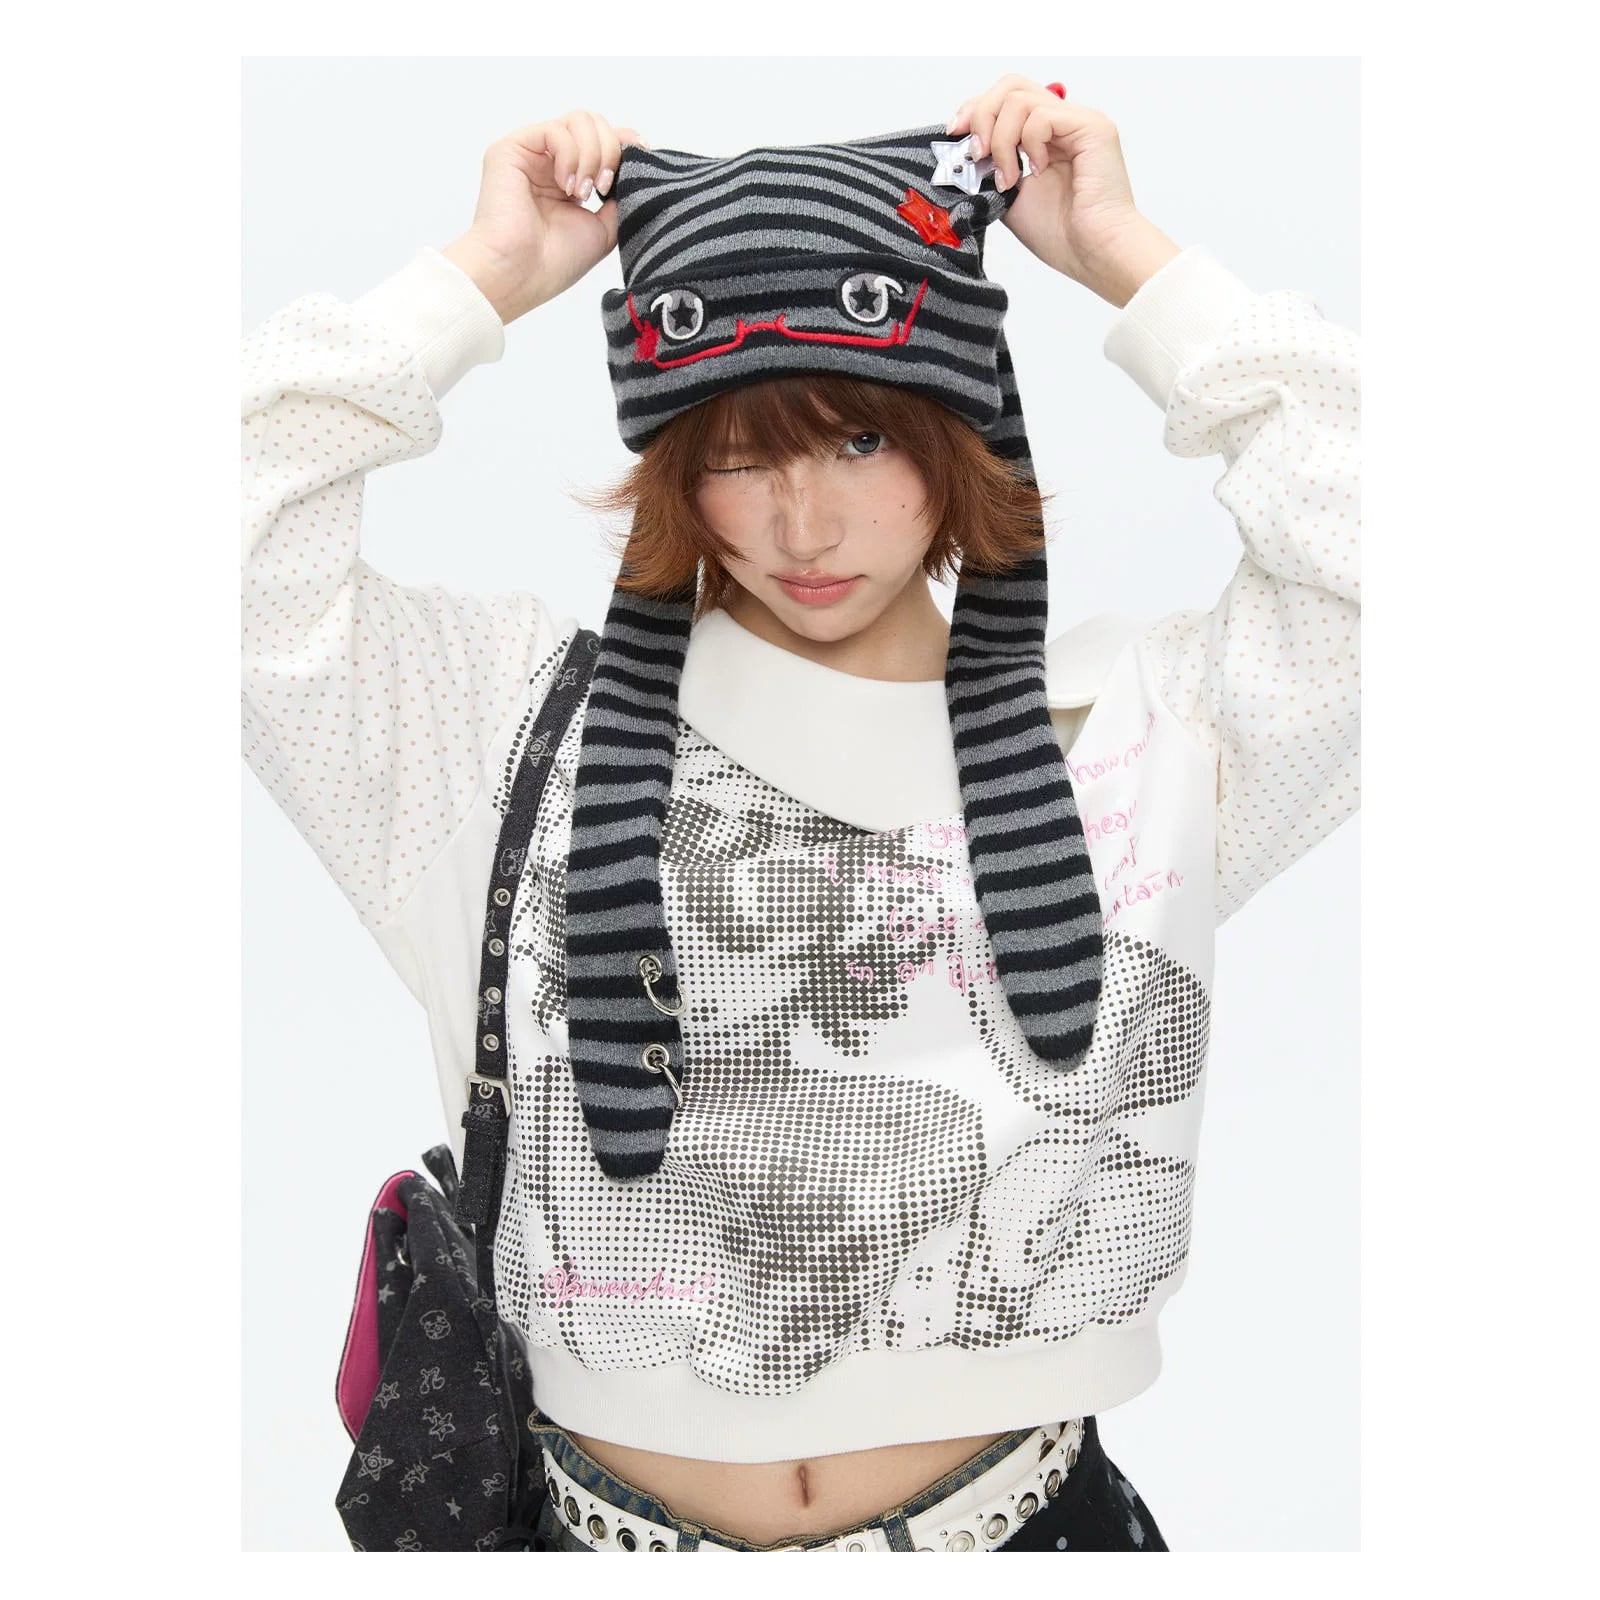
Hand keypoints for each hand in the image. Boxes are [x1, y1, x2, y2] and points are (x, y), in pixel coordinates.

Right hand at [440, 109, 649, 323]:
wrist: (520, 275)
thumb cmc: (554, 262)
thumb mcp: (604, 228)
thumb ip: (620, 196)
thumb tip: (638, 168)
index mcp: (569, 179)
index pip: (601, 141)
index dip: (623, 142)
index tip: (641, 152)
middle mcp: (550, 162)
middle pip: (593, 124)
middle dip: (610, 151)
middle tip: (603, 189)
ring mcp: (531, 153)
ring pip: (579, 121)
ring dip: (592, 155)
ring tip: (582, 192)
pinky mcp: (511, 148)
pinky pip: (555, 129)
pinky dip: (571, 155)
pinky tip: (566, 187)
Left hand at [947, 75, 1181, 306]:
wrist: (1092, 253)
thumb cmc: (1062, 234)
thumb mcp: (1009, 198)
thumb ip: (991, 169)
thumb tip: (962, 153)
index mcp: (1044, 137)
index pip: (1005, 99)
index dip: (975, 110)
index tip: (955, 134)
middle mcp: (1062, 123)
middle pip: (1011, 85)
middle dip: (982, 115)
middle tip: (977, 153)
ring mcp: (1078, 121)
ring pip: (1020, 98)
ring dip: (1002, 141)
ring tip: (1009, 178)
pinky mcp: (1092, 126)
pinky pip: (1042, 116)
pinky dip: (1029, 144)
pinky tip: (1038, 172)